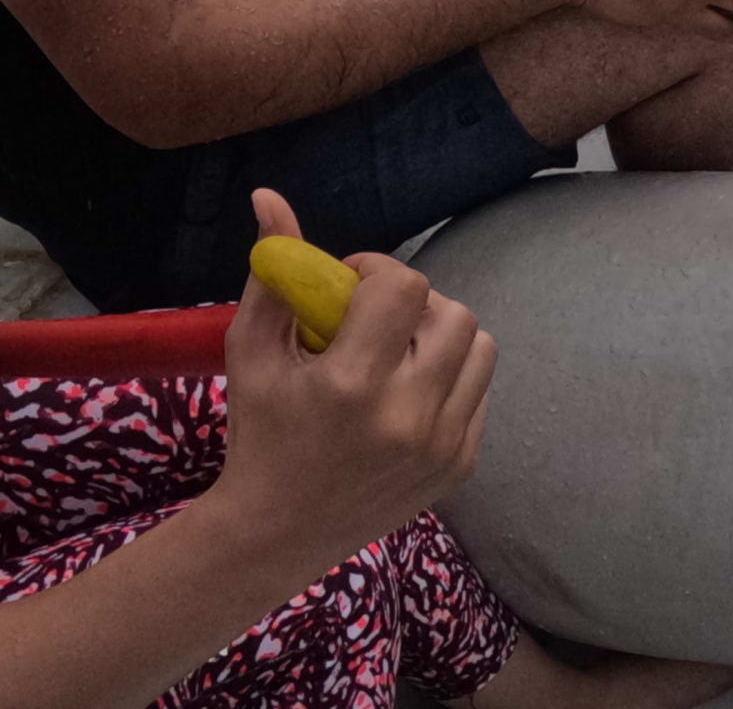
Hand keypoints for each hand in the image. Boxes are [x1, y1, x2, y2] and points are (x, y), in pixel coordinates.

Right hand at [212, 189, 494, 577]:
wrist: (274, 534)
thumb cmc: (258, 433)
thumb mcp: (252, 350)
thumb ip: (273, 272)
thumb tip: (269, 196)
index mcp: (353, 384)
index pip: (405, 286)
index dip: (377, 272)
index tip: (349, 290)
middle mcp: (408, 416)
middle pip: (453, 312)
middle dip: (414, 304)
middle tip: (375, 324)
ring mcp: (441, 446)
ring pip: (480, 346)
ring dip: (441, 338)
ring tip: (397, 355)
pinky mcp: (460, 467)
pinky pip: (480, 391)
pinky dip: (450, 380)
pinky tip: (406, 396)